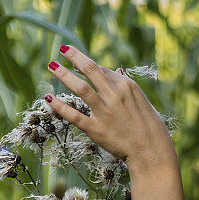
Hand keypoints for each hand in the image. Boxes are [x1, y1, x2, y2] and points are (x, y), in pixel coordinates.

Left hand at [45, 45, 177, 168]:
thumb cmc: (149, 125)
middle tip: (62, 50)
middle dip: (74, 57)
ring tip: (51, 66)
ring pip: (80, 88)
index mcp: (127, 85)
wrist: (151, 150)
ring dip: (63, 75)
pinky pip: (73, 115)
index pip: (102, 70)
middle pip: (90, 70)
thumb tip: (117, 70)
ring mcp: (104, 111)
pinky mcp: (96, 129)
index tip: (75, 62)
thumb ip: (126, 86)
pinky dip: (59, 106)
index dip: (86, 64)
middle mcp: (114, 95)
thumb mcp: (140, 100)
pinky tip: (47, 98)